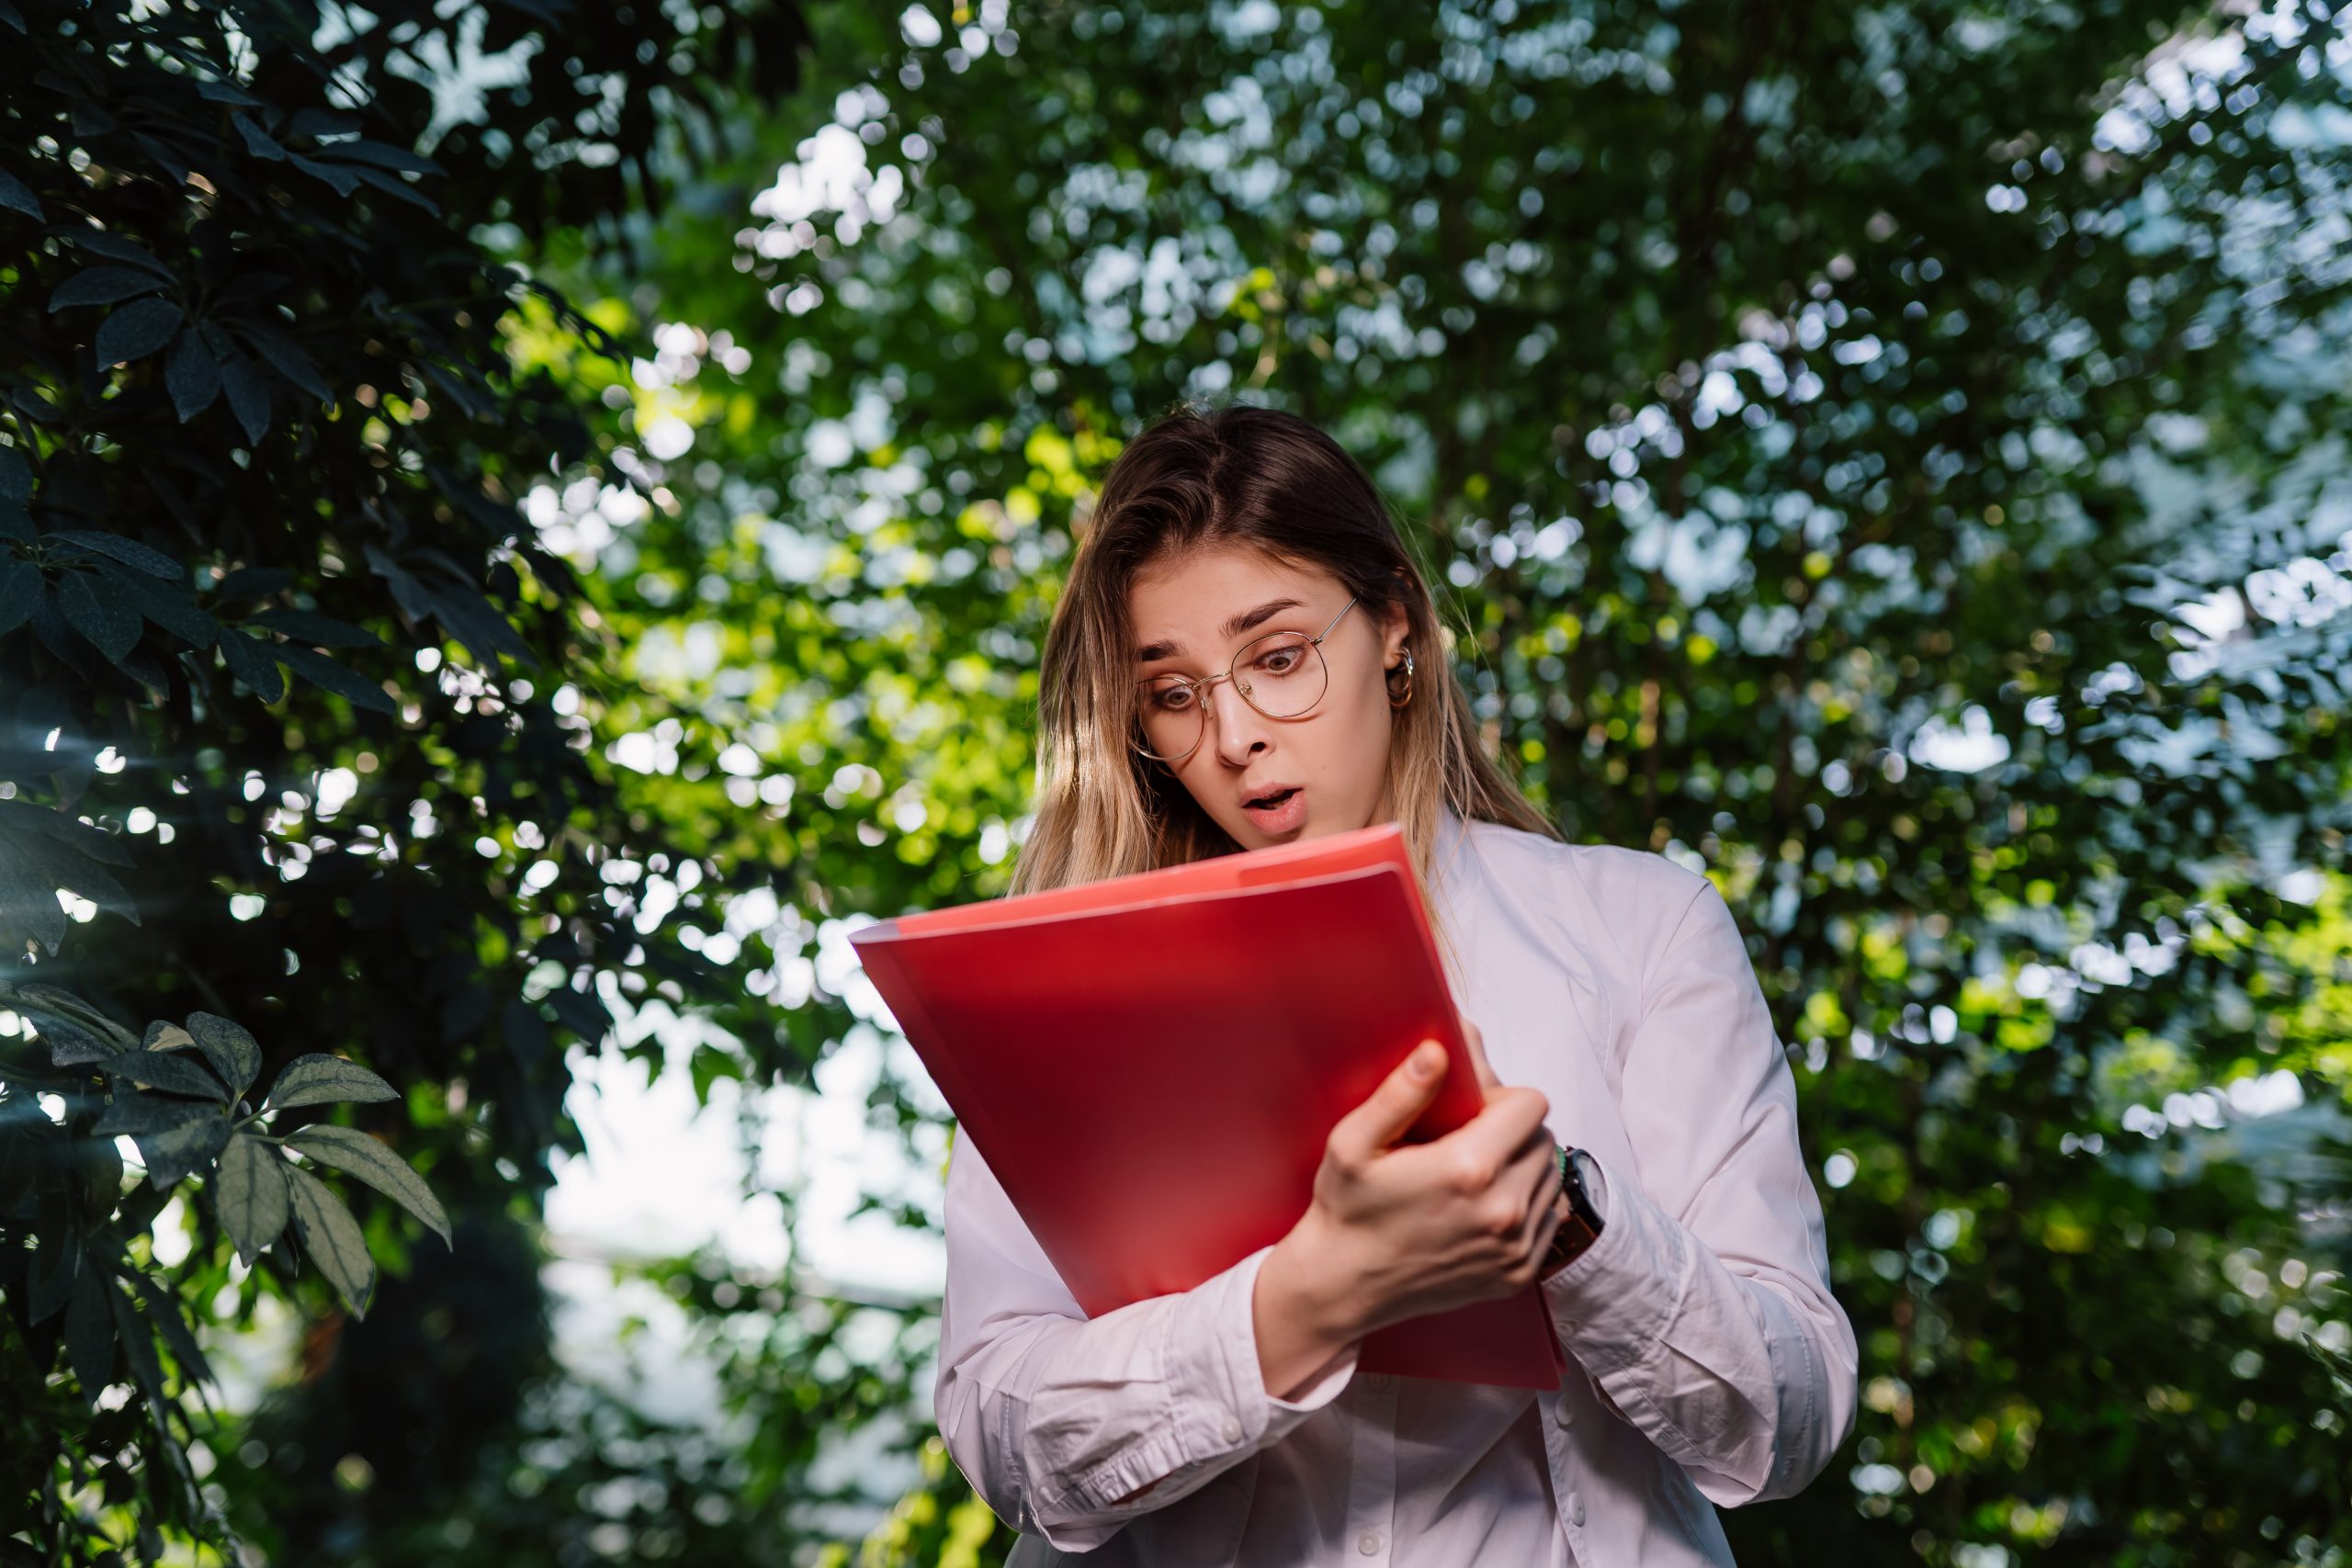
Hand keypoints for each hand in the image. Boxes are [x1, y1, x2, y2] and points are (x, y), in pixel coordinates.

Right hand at [1252, 1021, 1563, 1395]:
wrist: (1344, 1286)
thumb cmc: (1346, 1210)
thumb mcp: (1353, 1142)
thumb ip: (1401, 1093)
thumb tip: (1438, 1051)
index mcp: (1468, 1168)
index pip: (1531, 1105)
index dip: (1501, 1099)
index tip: (1470, 1112)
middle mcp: (1504, 1210)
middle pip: (1544, 1139)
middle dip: (1513, 1131)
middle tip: (1469, 1140)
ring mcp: (1516, 1247)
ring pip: (1551, 1178)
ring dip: (1523, 1167)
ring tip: (1477, 1174)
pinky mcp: (1520, 1274)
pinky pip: (1550, 1218)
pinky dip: (1528, 1205)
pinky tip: (1486, 1206)